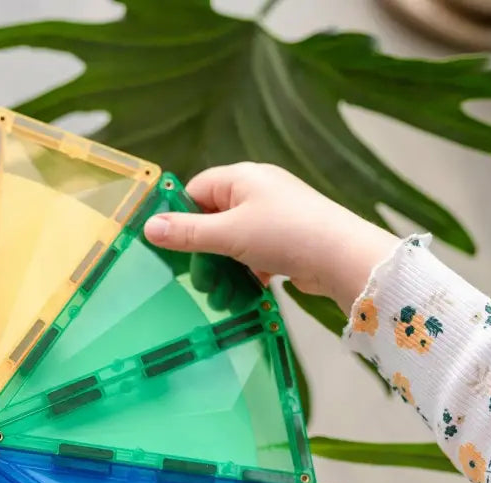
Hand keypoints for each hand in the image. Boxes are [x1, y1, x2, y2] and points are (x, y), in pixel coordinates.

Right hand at [144, 163, 398, 312]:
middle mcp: (257, 192)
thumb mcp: (228, 234)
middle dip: (204, 255)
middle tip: (201, 282)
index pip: (196, 191)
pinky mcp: (287, 240)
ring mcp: (274, 216)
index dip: (181, 218)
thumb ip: (187, 233)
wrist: (341, 256)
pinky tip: (246, 292)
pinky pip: (254, 255)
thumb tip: (149, 227)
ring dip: (224, 270)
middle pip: (213, 221)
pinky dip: (246, 274)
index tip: (173, 249)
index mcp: (241, 178)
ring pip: (233, 243)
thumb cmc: (284, 234)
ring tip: (222, 297)